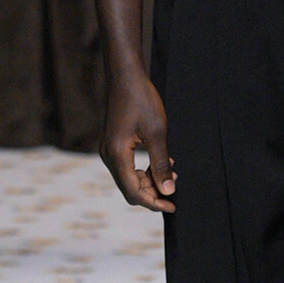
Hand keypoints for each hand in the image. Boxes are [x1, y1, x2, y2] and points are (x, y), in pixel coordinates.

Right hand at [100, 63, 176, 211]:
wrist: (125, 76)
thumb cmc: (141, 100)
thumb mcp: (157, 133)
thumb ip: (161, 164)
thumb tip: (168, 191)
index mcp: (116, 155)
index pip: (134, 192)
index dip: (154, 202)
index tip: (173, 206)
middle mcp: (108, 156)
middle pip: (130, 188)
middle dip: (152, 193)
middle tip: (175, 189)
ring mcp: (108, 149)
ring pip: (129, 178)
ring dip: (150, 180)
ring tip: (172, 174)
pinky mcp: (113, 143)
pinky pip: (127, 166)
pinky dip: (144, 169)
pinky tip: (162, 163)